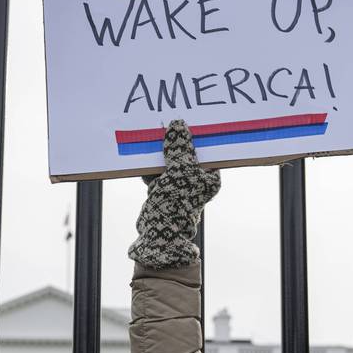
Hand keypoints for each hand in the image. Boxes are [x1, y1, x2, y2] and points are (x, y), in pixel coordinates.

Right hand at [128, 120, 220, 268]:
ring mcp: (179, 186)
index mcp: (209, 177)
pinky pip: (157, 172)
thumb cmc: (175, 204)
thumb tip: (178, 125)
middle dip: (174, 142)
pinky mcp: (163, 191)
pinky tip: (142, 162)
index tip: (186, 117)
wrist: (157, 235)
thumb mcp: (180, 170)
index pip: (205, 149)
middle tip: (165, 124)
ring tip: (150, 139)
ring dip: (159, 153)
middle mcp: (197, 181)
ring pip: (169, 161)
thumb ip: (179, 148)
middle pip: (186, 153)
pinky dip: (150, 167)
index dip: (195, 134)